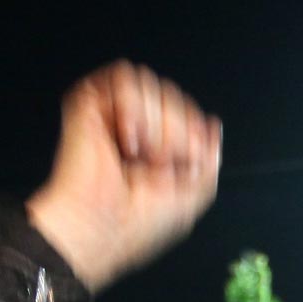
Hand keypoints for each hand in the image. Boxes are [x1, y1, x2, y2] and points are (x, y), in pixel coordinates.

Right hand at [25, 62, 221, 292]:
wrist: (103, 225)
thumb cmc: (142, 222)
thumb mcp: (195, 195)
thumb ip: (210, 157)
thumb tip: (212, 123)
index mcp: (161, 144)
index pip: (190, 111)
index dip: (191, 136)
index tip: (177, 168)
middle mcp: (138, 125)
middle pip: (173, 95)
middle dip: (173, 134)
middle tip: (153, 164)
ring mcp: (114, 112)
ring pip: (151, 83)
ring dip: (152, 124)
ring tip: (136, 153)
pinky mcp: (90, 102)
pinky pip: (124, 76)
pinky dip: (131, 107)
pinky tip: (125, 139)